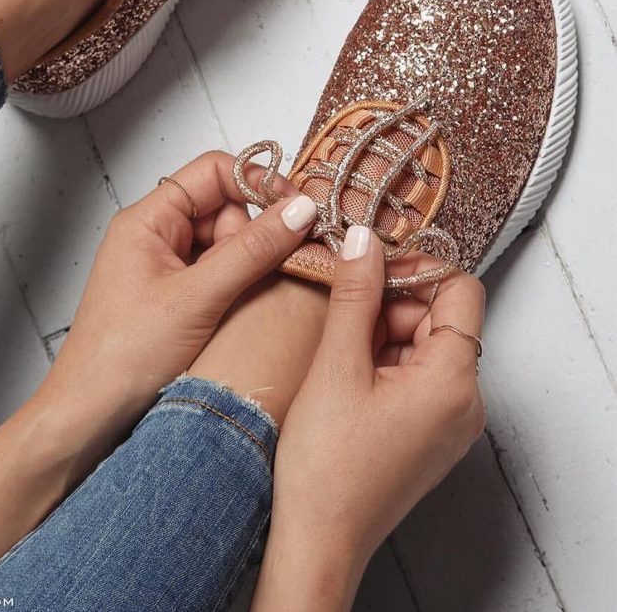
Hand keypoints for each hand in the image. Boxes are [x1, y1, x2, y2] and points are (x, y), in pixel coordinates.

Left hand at [32, 149, 318, 459]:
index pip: (214, 172)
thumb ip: (252, 251)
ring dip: (250, 268)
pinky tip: (245, 314)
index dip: (259, 184)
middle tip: (282, 268)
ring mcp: (166, 268)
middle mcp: (157, 237)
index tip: (297, 210)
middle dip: (257, 238)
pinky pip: (221, 276)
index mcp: (149, 220)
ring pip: (229, 247)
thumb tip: (300, 211)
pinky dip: (240, 289)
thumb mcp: (197, 299)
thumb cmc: (120, 358)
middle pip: (227, 211)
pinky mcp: (176, 298)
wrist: (88, 420)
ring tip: (252, 302)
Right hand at [252, 226, 485, 611]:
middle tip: (340, 310)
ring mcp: (448, 420)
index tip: (369, 266)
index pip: (459, 290)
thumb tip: (365, 240)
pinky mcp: (429, 433)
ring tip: (336, 350)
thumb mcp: (337, 366)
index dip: (415, 269)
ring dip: (381, 331)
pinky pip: (415, 375)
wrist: (318, 541)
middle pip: (439, 316)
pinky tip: (343, 372)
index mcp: (454, 381)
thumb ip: (356, 295)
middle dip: (390, 302)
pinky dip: (382, 360)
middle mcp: (464, 401)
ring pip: (422, 344)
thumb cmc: (327, 467)